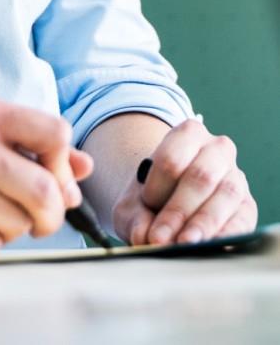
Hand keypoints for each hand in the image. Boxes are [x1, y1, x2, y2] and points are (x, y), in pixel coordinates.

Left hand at [113, 119, 256, 245]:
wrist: (170, 199)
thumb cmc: (152, 196)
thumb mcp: (135, 200)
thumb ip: (135, 215)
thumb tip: (142, 235)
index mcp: (188, 134)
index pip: (172, 158)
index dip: (158, 185)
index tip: (146, 203)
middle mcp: (217, 149)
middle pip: (200, 176)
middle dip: (179, 211)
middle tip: (159, 238)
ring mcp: (236, 176)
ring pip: (225, 195)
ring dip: (203, 223)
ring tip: (184, 245)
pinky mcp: (247, 206)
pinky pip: (242, 219)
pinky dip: (226, 235)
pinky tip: (210, 247)